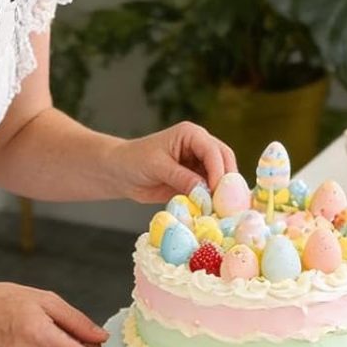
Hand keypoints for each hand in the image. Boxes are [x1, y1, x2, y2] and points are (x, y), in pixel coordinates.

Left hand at [117, 122, 236, 203]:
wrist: (120, 173)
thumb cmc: (134, 161)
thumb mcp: (157, 167)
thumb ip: (182, 178)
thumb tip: (205, 193)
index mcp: (191, 134)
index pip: (213, 151)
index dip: (218, 171)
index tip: (218, 192)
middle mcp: (200, 146)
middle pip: (224, 161)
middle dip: (227, 181)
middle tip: (226, 203)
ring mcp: (199, 163)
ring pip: (221, 176)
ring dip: (222, 192)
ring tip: (221, 210)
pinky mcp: (196, 180)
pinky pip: (210, 190)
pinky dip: (213, 200)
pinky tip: (212, 211)